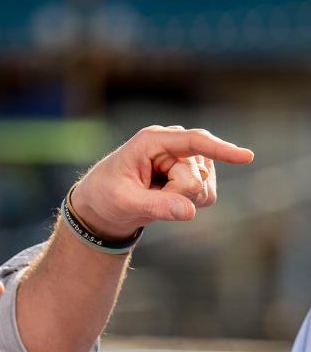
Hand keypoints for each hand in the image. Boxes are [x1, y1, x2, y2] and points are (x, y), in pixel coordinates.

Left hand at [72, 125, 254, 238]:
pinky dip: (189, 204)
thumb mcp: (124, 201)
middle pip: (196, 176)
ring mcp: (186, 158)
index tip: (246, 157)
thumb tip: (189, 211)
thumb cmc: (107, 195)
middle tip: (146, 197)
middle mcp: (173, 144)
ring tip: (154, 196)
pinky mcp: (194, 173)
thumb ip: (155, 205)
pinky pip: (207, 195)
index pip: (193, 141)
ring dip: (182, 200)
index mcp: (151, 140)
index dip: (220, 149)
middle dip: (176, 195)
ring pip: (203, 188)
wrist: (104, 203)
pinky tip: (167, 199)